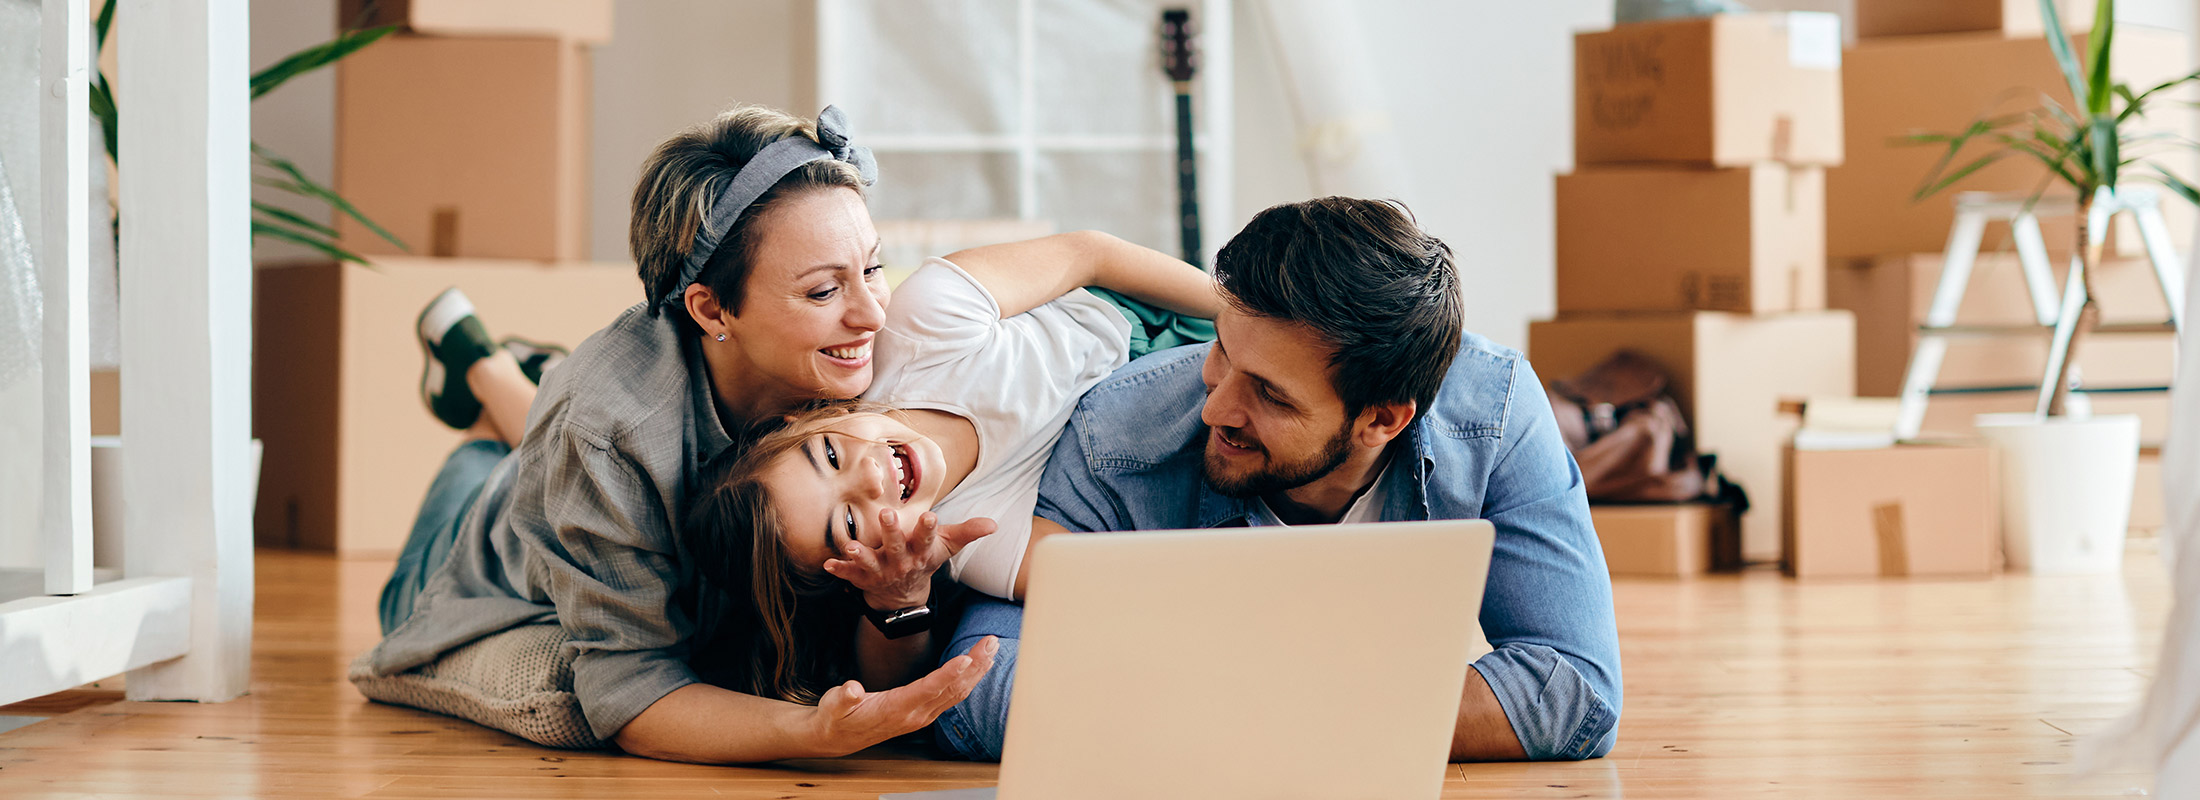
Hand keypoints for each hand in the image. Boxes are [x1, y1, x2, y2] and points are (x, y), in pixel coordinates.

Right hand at [807, 636, 998, 755]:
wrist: (839, 737)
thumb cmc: (837, 717)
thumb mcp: (833, 706)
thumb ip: (843, 698)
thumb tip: (850, 689)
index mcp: (896, 709)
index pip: (928, 689)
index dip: (948, 674)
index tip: (967, 659)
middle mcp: (915, 714)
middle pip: (952, 688)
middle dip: (974, 665)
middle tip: (991, 642)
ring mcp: (922, 715)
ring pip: (957, 692)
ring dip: (977, 670)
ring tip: (991, 648)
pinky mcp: (924, 712)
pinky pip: (952, 695)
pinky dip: (968, 679)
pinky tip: (978, 667)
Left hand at [824, 510, 996, 609]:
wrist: (904, 596)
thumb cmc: (924, 560)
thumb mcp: (947, 547)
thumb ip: (968, 532)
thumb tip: (994, 524)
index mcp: (921, 551)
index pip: (927, 538)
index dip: (928, 528)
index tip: (930, 516)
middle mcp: (901, 562)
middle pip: (897, 546)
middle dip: (891, 531)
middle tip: (886, 513)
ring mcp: (881, 571)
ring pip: (871, 563)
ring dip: (861, 554)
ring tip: (852, 547)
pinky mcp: (863, 577)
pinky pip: (850, 575)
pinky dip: (839, 570)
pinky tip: (828, 565)